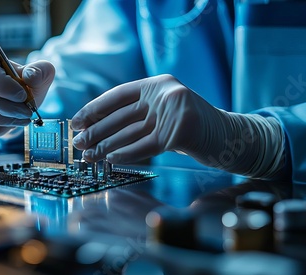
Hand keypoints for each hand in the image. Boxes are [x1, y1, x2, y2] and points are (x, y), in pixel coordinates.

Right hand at [0, 42, 54, 135]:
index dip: (2, 83)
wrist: (4, 96)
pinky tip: (4, 125)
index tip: (22, 96)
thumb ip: (40, 71)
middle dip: (4, 107)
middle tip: (25, 113)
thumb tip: (31, 76)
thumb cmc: (17, 82)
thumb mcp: (34, 72)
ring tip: (18, 120)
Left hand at [71, 74, 285, 178]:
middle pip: (120, 116)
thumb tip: (95, 126)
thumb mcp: (162, 111)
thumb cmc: (189, 127)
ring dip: (105, 146)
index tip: (76, 122)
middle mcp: (164, 92)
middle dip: (95, 131)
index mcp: (156, 83)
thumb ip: (136, 113)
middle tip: (78, 144)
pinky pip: (146, 145)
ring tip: (89, 157)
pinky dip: (126, 154)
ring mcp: (175, 110)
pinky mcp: (182, 131)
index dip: (93, 109)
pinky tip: (111, 160)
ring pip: (130, 132)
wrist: (228, 136)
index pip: (117, 96)